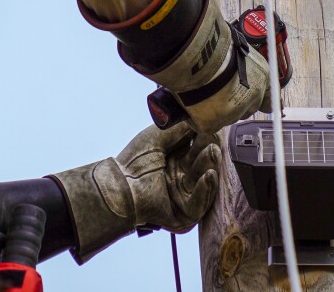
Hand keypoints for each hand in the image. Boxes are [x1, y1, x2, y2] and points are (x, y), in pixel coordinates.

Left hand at [49, 122, 220, 261]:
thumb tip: (202, 118)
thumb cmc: (133, 161)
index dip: (206, 140)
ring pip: (204, 184)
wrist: (118, 185)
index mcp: (176, 162)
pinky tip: (208, 175)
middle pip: (203, 166)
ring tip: (213, 152)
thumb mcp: (159, 136)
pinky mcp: (183, 215)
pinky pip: (198, 205)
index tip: (214, 128)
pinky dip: (204, 190)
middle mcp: (182, 178)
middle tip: (215, 141)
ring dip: (209, 166)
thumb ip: (181, 128)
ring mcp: (183, 197)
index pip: (198, 150)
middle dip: (210, 153)